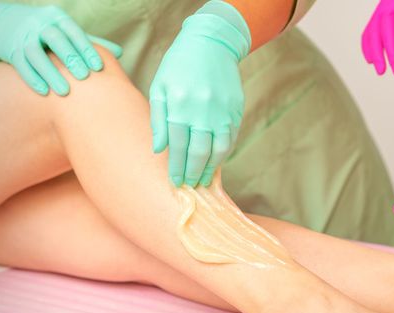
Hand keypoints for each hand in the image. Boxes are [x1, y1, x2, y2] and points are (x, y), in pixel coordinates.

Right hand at [0, 4, 122, 95]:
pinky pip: (21, 65)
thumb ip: (91, 42)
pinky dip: (32, 78)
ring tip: (65, 92)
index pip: (74, 32)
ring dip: (50, 73)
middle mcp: (40, 25)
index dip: (86, 49)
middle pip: (55, 39)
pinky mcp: (12, 50)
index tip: (99, 67)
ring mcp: (24, 37)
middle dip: (70, 58)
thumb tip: (118, 53)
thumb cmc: (50, 33)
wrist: (11, 24)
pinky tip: (45, 92)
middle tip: (84, 77)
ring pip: (35, 54)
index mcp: (58, 18)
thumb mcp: (68, 32)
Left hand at [150, 1, 250, 187]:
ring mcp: (222, 112)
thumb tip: (158, 150)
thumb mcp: (160, 87)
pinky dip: (223, 155)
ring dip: (210, 170)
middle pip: (198, 153)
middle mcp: (202, 111)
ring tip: (203, 181)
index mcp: (179, 105)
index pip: (177, 146)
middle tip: (188, 187)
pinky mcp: (235, 111)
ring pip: (218, 150)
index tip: (174, 182)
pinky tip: (215, 163)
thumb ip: (158, 119)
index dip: (176, 167)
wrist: (211, 44)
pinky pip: (230, 139)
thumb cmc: (178, 66)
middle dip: (192, 173)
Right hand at [362, 0, 393, 78]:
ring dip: (375, 54)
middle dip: (390, 54)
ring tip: (381, 71)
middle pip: (385, 31)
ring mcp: (380, 11)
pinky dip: (367, 47)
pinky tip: (371, 60)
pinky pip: (368, 33)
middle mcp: (389, 5)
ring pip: (373, 34)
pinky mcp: (376, 17)